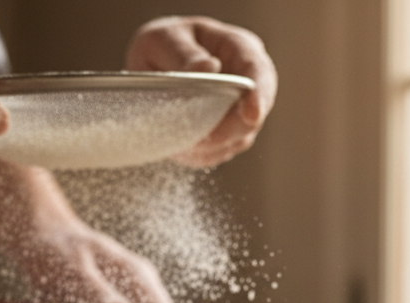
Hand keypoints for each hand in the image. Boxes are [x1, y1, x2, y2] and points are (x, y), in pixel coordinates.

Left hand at [126, 16, 276, 166]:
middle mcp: (248, 81)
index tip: (251, 115)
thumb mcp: (162, 40)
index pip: (258, 71)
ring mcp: (241, 111)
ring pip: (236, 139)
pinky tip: (179, 144)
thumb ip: (184, 55)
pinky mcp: (228, 136)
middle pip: (252, 115)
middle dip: (225, 131)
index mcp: (239, 48)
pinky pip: (218, 153)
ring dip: (207, 146)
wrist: (151, 70)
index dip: (258, 95)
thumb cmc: (161, 47)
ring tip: (176, 138)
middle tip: (196, 139)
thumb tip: (209, 67)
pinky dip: (198, 154)